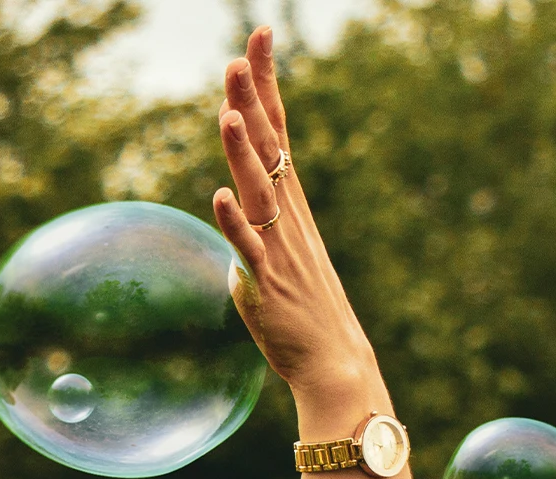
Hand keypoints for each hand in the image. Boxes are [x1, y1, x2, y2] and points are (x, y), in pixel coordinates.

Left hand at [211, 27, 382, 402]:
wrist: (334, 365)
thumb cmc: (305, 315)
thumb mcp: (277, 259)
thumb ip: (253, 232)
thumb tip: (234, 219)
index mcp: (290, 207)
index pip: (278, 133)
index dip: (266, 85)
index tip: (258, 36)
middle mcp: (287, 220)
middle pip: (269, 150)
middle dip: (254, 102)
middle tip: (240, 56)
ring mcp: (279, 250)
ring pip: (259, 192)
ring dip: (244, 153)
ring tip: (229, 113)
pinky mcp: (267, 285)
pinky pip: (249, 249)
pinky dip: (235, 223)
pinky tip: (220, 196)